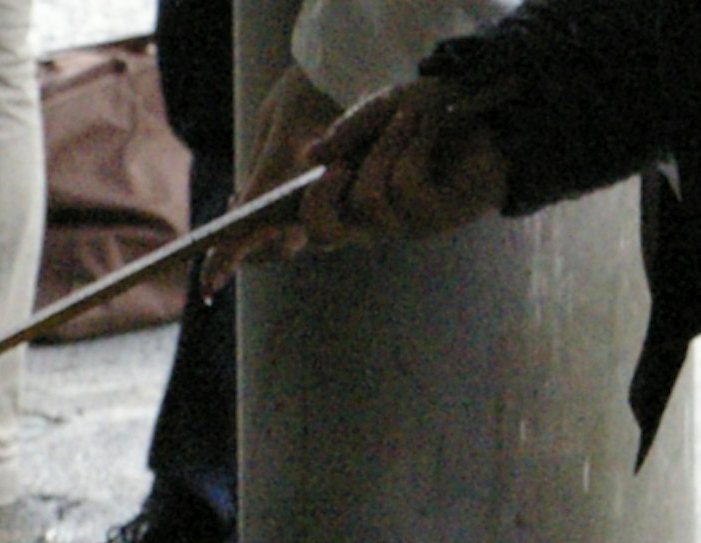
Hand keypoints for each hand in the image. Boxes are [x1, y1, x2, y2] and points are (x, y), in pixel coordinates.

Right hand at [218, 75, 508, 266]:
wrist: (492, 107)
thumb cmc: (423, 114)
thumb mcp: (370, 112)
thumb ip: (338, 136)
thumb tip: (312, 165)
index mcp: (325, 199)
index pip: (269, 234)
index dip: (237, 256)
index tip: (207, 276)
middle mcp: (355, 220)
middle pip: (316, 232)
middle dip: (320, 200)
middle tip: (333, 167)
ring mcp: (394, 224)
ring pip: (364, 203)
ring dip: (384, 148)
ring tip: (407, 117)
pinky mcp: (429, 218)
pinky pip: (402, 186)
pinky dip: (411, 143)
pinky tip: (427, 125)